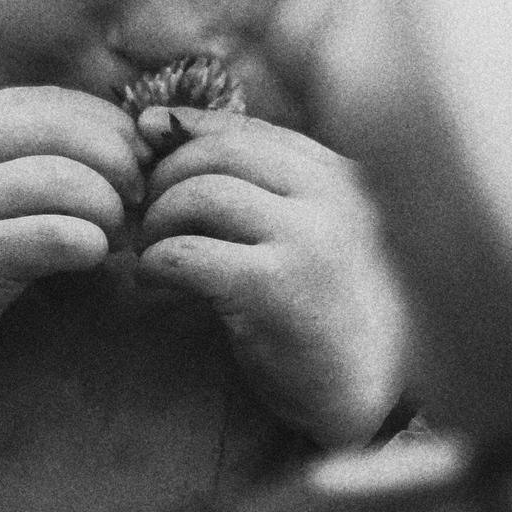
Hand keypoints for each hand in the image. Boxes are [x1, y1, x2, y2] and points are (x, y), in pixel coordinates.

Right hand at [0, 89, 141, 391]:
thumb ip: (27, 147)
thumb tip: (133, 135)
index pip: (50, 101)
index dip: (107, 125)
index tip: (135, 160)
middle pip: (65, 133)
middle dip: (118, 164)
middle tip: (134, 199)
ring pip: (67, 184)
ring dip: (109, 211)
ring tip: (112, 234)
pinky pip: (57, 237)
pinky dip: (91, 245)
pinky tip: (90, 256)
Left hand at [137, 113, 410, 443]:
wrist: (366, 389)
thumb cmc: (325, 306)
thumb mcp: (302, 227)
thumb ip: (248, 178)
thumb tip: (152, 122)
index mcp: (338, 173)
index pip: (243, 128)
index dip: (184, 138)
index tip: (145, 157)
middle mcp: (331, 195)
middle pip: (216, 153)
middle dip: (163, 181)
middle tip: (145, 221)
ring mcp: (309, 239)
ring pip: (198, 195)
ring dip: (156, 223)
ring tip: (150, 253)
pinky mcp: (277, 288)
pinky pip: (187, 254)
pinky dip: (154, 264)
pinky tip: (154, 282)